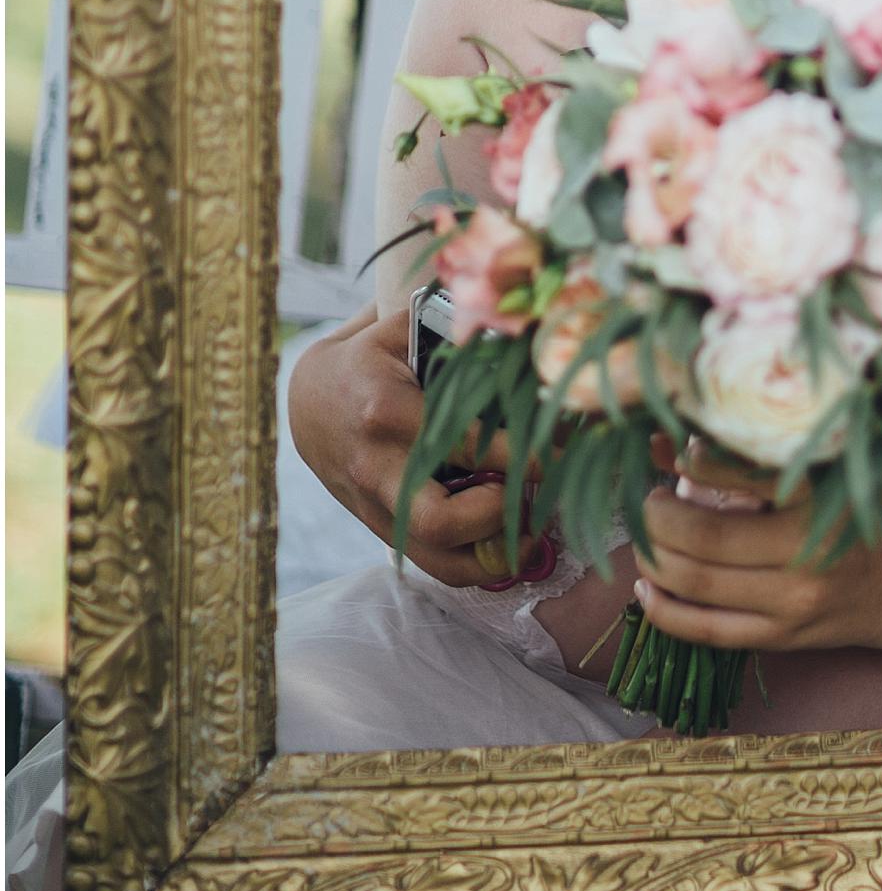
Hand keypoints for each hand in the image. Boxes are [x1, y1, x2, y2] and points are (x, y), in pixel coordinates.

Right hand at [286, 304, 515, 585]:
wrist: (308, 402)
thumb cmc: (370, 357)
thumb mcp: (402, 329)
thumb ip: (457, 329)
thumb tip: (532, 326)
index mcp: (388, 412)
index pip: (466, 444)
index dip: (521, 453)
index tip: (564, 449)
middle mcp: (378, 467)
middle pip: (442, 521)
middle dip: (501, 516)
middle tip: (541, 495)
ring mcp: (375, 505)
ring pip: (438, 558)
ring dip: (494, 555)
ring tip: (535, 530)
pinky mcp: (380, 528)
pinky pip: (431, 563)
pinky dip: (475, 564)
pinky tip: (509, 542)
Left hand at [632, 443, 881, 654]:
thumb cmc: (851, 516)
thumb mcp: (816, 476)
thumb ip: (746, 461)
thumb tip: (665, 445)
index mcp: (818, 499)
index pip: (741, 476)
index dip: (694, 463)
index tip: (672, 453)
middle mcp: (806, 553)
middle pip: (705, 538)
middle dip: (657, 518)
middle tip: (647, 502)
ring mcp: (792, 603)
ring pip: (697, 585)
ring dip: (653, 559)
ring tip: (646, 539)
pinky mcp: (781, 639)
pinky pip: (707, 631)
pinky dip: (664, 611)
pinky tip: (647, 589)